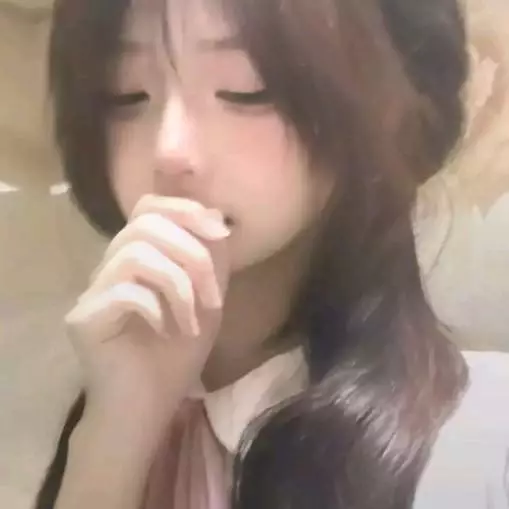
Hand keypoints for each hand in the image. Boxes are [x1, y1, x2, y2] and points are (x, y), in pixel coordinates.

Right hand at [65, 195, 230, 437]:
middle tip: (213, 298)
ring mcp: (93, 292)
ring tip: (192, 322)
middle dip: (193, 254)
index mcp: (138, 258)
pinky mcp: (84, 320)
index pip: (149, 207)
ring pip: (136, 253)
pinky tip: (166, 331)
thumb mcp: (206, 299)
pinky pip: (124, 291)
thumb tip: (215, 215)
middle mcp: (110, 267)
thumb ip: (210, 259)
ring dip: (179, 286)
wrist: (151, 405)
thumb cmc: (176, 354)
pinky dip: (157, 308)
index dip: (185, 209)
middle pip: (145, 223)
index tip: (221, 233)